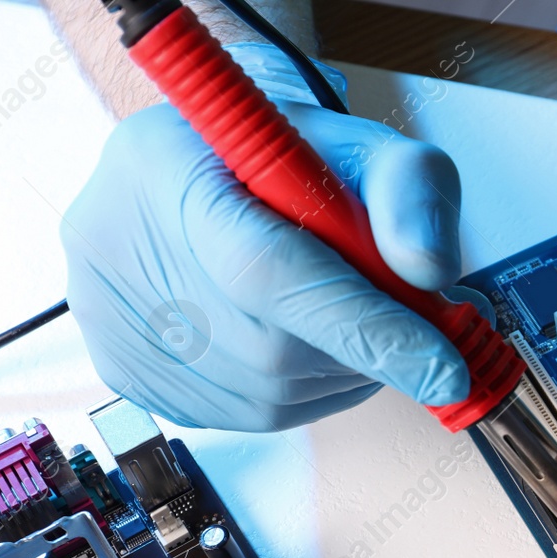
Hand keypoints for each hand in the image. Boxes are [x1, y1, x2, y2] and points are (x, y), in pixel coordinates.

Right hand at [61, 44, 470, 430]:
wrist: (200, 178)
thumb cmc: (282, 161)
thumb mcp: (360, 144)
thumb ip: (410, 189)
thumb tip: (431, 269)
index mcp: (170, 166)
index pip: (268, 270)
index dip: (364, 326)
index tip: (445, 368)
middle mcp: (120, 246)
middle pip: (276, 347)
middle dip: (366, 345)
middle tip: (406, 319)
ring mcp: (111, 320)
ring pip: (272, 394)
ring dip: (340, 368)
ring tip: (343, 311)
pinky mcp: (130, 374)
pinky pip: (251, 413)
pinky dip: (305, 386)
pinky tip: (301, 336)